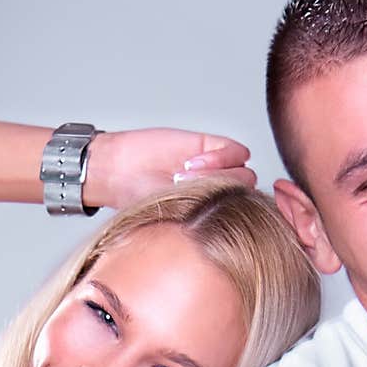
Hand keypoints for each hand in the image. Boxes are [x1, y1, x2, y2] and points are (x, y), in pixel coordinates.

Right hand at [84, 128, 255, 208]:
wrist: (119, 172)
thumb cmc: (141, 198)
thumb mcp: (178, 215)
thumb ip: (209, 215)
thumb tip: (236, 221)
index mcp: (215, 213)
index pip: (244, 216)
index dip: (230, 214)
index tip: (205, 213)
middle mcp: (219, 190)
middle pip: (246, 193)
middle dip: (221, 191)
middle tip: (190, 189)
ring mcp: (218, 168)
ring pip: (244, 172)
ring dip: (219, 174)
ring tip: (187, 174)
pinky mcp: (212, 145)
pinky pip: (236, 151)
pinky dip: (220, 157)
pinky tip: (192, 162)